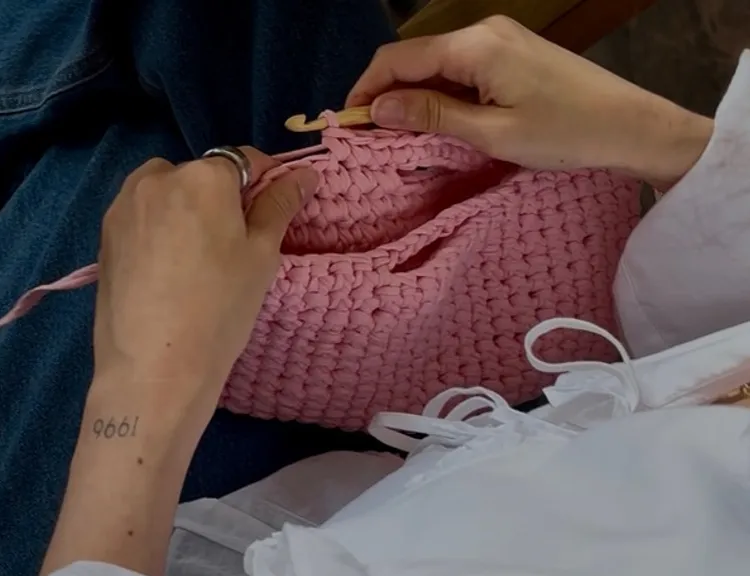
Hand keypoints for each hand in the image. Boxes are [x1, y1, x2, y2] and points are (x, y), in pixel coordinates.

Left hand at [92, 147, 318, 426]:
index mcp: (204, 176)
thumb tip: (304, 173)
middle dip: (222, 199)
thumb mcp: (261, 255)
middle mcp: (159, 176)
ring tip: (198, 259)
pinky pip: (143, 215)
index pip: (245, 161)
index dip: (266, 183)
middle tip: (234, 248)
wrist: (155, 366)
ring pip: (169, 193)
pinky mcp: (105, 234)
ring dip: (187, 210)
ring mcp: (125, 204)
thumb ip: (280, 205)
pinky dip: (160, 229)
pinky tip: (169, 270)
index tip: (274, 212)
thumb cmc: (221, 308)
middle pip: (203, 176)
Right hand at [346, 16, 712, 188]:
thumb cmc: (565, 133)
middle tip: (371, 138)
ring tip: (401, 138)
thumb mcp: (492, 133)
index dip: (366, 90)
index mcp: (474, 46)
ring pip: (435, 65)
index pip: (397, 60)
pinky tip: (437, 122)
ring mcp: (499, 39)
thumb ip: (431, 116)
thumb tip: (377, 110)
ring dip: (413, 97)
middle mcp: (482, 32)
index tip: (348, 124)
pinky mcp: (511, 52)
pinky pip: (460, 69)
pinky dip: (440, 94)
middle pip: (414, 59)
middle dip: (387, 95)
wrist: (632, 125)